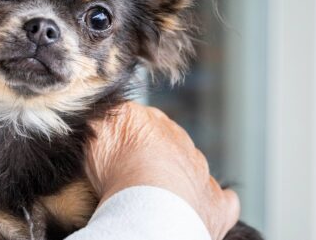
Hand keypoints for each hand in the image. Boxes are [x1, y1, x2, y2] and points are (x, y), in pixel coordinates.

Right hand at [85, 102, 239, 239]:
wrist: (150, 203)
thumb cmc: (117, 167)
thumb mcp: (93, 130)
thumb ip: (97, 117)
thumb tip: (95, 109)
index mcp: (150, 120)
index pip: (137, 119)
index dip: (125, 134)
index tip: (114, 148)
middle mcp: (178, 140)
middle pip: (166, 141)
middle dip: (154, 154)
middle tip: (132, 174)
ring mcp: (200, 171)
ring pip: (192, 166)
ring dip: (180, 177)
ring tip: (159, 196)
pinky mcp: (216, 203)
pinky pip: (222, 200)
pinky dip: (214, 202)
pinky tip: (202, 206)